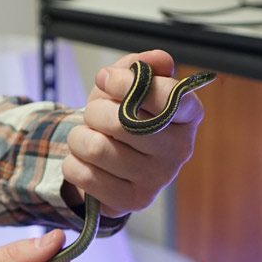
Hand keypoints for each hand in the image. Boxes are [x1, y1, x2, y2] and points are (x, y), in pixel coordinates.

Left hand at [62, 50, 205, 217]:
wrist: (109, 159)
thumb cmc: (122, 114)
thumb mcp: (128, 83)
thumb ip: (141, 66)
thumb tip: (157, 60)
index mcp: (188, 114)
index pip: (167, 96)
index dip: (127, 83)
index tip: (105, 77)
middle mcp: (181, 149)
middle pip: (123, 123)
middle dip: (95, 112)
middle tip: (93, 114)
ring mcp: (159, 179)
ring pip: (97, 149)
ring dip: (79, 137)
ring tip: (86, 137)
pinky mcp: (133, 201)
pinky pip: (84, 174)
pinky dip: (73, 162)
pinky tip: (84, 161)